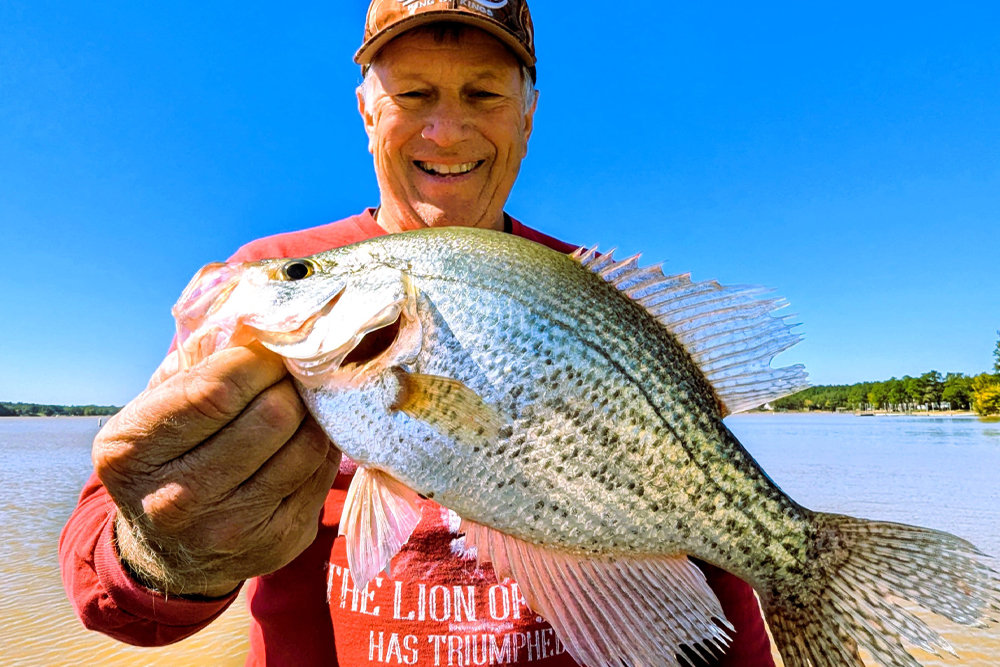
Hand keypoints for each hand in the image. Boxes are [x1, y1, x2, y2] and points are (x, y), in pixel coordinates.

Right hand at [93, 343, 340, 596]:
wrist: (173, 552)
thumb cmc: (170, 458)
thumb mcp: (156, 410)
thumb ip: (195, 365)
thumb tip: (256, 320)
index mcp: (132, 452)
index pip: (214, 391)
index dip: (257, 359)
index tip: (272, 346)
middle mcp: (174, 499)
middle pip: (271, 416)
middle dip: (291, 383)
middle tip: (293, 373)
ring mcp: (229, 529)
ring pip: (305, 444)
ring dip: (314, 413)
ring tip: (303, 400)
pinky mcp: (277, 544)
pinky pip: (322, 474)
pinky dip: (324, 445)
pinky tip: (309, 435)